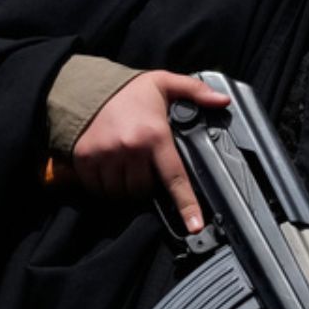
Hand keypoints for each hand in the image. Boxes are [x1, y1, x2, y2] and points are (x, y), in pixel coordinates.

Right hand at [69, 71, 229, 231]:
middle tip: (144, 166)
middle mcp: (130, 148)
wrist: (86, 86)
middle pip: (144, 190)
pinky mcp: (85, 160)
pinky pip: (98, 188)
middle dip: (147, 184)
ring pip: (121, 193)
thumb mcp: (165, 83)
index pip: (175, 177)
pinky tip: (109, 170)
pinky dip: (104, 186)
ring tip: (127, 167)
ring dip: (126, 188)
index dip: (186, 205)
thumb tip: (223, 100)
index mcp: (155, 135)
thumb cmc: (129, 90)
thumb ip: (196, 91)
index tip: (194, 225)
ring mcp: (105, 155)